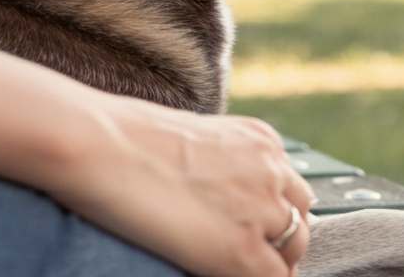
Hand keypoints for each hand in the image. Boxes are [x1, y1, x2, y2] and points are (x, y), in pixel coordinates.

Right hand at [41, 100, 313, 276]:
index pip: (288, 185)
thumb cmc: (125, 139)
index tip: (260, 228)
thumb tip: (213, 191)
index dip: (275, 211)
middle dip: (282, 235)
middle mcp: (272, 168)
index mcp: (261, 139)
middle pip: (300, 213)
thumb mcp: (193, 140)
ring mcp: (262, 206)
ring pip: (294, 245)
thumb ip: (219, 164)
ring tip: (247, 268)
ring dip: (277, 260)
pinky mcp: (240, 246)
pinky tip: (234, 276)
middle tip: (257, 252)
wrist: (103, 147)